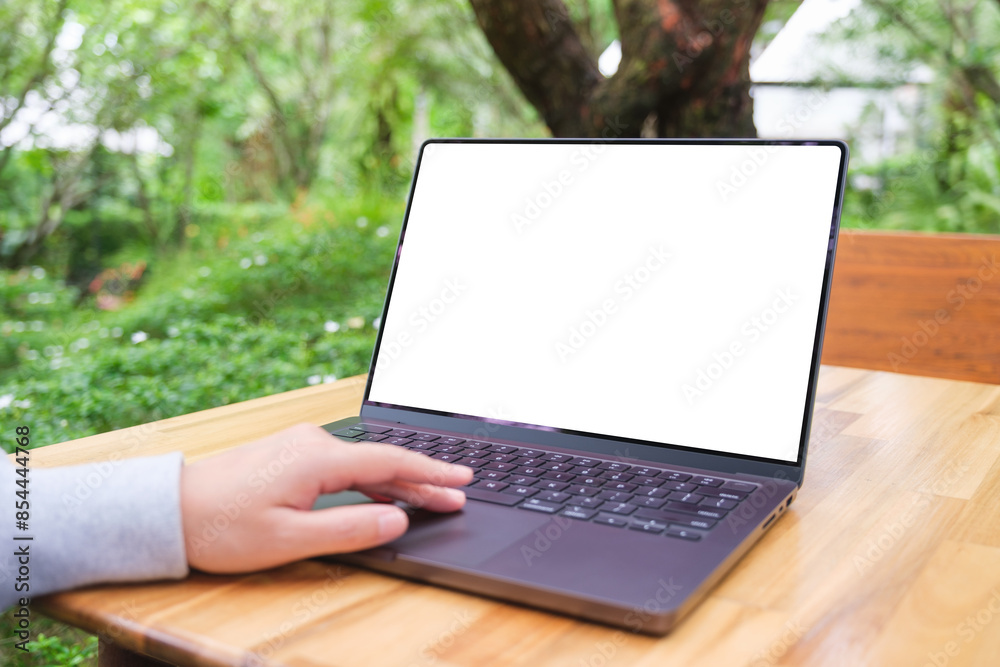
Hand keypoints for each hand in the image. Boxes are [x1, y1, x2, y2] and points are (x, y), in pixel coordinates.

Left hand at [180, 423, 472, 572]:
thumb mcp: (289, 539)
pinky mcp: (291, 454)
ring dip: (400, 480)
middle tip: (460, 494)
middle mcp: (314, 443)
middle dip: (424, 478)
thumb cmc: (222, 526)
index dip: (431, 473)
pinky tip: (385, 495)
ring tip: (433, 497)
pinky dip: (373, 479)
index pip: (390, 463)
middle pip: (383, 460)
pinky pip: (345, 464)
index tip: (463, 481)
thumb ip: (349, 529)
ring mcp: (301, 445)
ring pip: (365, 462)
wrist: (170, 509)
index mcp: (318, 458)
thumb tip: (398, 521)